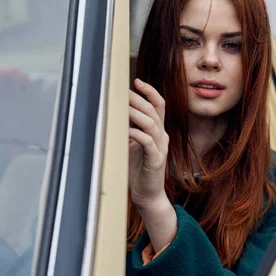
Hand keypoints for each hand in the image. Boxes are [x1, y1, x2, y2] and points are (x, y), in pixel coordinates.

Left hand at [129, 79, 168, 211]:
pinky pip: (148, 143)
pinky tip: (126, 130)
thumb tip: (114, 113)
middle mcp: (162, 137)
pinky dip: (137, 134)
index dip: (150, 92)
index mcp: (158, 132)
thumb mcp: (133, 145)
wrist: (148, 195)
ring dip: (136, 114)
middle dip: (139, 98)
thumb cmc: (138, 170)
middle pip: (154, 111)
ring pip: (151, 124)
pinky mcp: (155, 161)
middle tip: (123, 91)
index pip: (159, 106)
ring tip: (123, 106)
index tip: (136, 81)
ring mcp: (160, 148)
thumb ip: (129, 129)